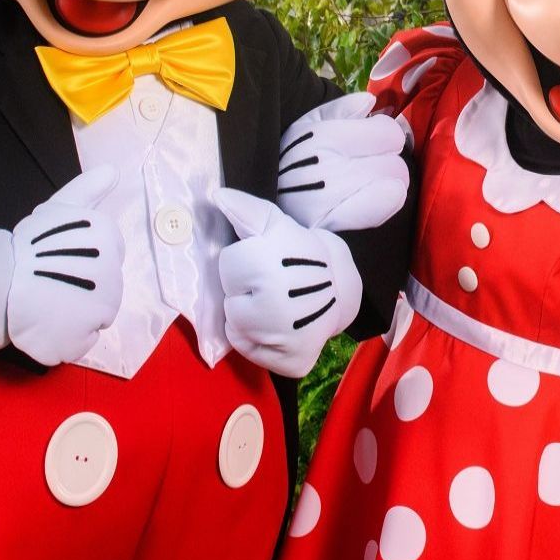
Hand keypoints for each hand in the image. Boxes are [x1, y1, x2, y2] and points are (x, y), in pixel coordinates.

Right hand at [0, 167, 124, 366]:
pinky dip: (65, 338)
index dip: (81, 263)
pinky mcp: (81, 339)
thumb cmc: (25, 245)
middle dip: (79, 288)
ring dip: (72, 313)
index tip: (58, 262)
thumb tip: (113, 170)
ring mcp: (100, 309)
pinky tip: (45, 324)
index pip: (108, 261)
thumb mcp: (57, 210)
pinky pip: (82, 342)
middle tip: (48, 284)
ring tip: (43, 304)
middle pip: (105, 290)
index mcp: (109, 240)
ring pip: (96, 317)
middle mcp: (112, 273)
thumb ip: (87, 190)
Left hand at [213, 188, 361, 377]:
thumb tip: (218, 196)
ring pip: (236, 328)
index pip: (228, 268)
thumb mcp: (276, 225)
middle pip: (230, 302)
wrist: (341, 285)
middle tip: (271, 284)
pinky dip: (257, 341)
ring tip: (271, 304)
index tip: (264, 261)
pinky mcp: (293, 362)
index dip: (243, 262)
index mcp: (268, 269)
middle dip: (244, 290)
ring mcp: (285, 339)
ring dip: (246, 316)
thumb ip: (246, 210)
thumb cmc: (303, 253)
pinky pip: (251, 352)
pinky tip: (274, 325)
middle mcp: (275, 308)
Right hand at [276, 93, 408, 231]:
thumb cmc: (293, 157)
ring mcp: (329, 196)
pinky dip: (385, 201)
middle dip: (388, 162)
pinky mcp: (328, 222)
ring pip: (393, 185)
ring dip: (387, 182)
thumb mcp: (308, 124)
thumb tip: (370, 101)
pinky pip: (377, 209)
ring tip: (368, 182)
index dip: (386, 136)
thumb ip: (340, 109)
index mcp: (324, 136)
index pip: (389, 134)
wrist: (269, 197)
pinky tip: (377, 197)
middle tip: (371, 165)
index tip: (376, 141)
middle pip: (395, 164)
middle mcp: (328, 164)